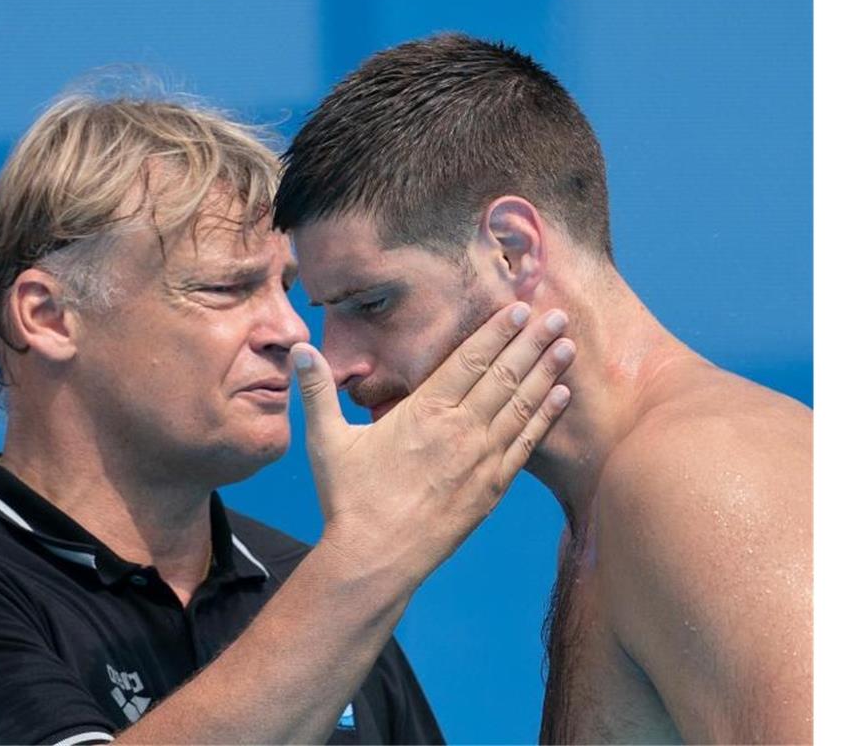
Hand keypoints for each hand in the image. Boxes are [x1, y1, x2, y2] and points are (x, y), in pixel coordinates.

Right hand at [291, 303, 573, 590]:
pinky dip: (546, 417)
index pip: (470, 360)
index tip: (520, 309)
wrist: (376, 558)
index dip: (497, 331)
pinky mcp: (492, 488)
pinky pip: (526, 445)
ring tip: (568, 345)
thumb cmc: (349, 500)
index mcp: (424, 411)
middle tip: (557, 315)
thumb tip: (299, 350)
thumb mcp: (327, 441)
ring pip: (522, 405)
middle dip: (533, 342)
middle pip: (504, 374)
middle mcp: (460, 429)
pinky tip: (562, 396)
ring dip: (547, 372)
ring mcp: (481, 459)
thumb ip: (317, 392)